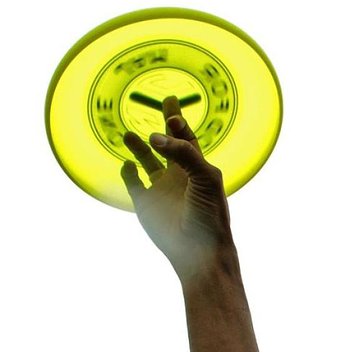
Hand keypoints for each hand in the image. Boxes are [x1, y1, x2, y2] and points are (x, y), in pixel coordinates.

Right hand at [121, 96, 234, 281]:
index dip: (179, 122)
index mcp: (196, 168)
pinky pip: (132, 183)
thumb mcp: (205, 177)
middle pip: (167, 144)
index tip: (171, 106)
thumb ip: (183, 153)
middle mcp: (178, 176)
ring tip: (129, 135)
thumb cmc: (210, 214)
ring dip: (137, 147)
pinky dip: (127, 172)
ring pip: (145, 161)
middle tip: (165, 102)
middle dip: (165, 125)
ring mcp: (161, 190)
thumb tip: (154, 138)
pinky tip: (128, 165)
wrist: (199, 249)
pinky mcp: (145, 205)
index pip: (187, 138)